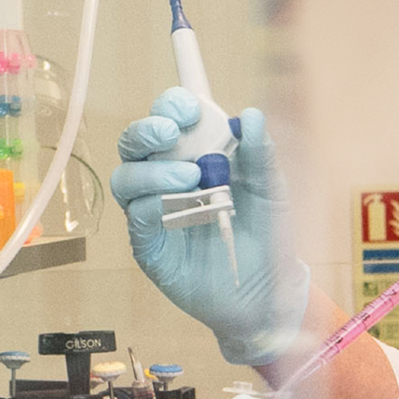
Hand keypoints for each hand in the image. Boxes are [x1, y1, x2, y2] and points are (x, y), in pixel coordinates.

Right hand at [110, 93, 302, 363]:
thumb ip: (261, 155)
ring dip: (152, 170)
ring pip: (127, 176)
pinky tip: (180, 206)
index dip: (171, 106)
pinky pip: (136, 215)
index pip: (170, 118)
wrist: (266, 291)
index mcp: (196, 154)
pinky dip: (153, 204)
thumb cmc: (267, 234)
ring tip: (190, 178)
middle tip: (171, 133)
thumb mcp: (272, 191)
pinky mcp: (148, 243)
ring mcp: (154, 209)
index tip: (188, 110)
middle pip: (136, 141)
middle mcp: (167, 176)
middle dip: (148, 130)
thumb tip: (250, 114)